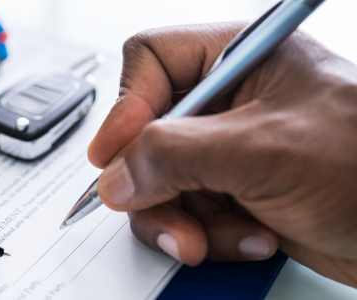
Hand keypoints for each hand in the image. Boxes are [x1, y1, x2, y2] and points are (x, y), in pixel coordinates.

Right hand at [88, 22, 356, 286]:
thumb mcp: (262, 150)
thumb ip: (174, 155)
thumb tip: (116, 175)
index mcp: (238, 57)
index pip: (150, 62)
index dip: (125, 108)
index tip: (114, 156)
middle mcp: (228, 100)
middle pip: (145, 134)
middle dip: (157, 185)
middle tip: (171, 217)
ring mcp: (229, 150)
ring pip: (159, 182)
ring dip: (184, 220)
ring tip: (223, 236)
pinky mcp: (234, 192)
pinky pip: (186, 213)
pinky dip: (209, 235)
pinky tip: (252, 237)